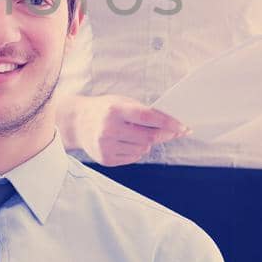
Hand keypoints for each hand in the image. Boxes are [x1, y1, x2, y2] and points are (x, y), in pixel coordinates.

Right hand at [67, 94, 186, 166]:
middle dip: (165, 135)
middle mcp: (109, 129)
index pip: (148, 117)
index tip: (184, 127)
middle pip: (149, 138)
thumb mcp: (122, 102)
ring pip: (143, 150)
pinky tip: (126, 142)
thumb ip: (143, 112)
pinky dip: (136, 150)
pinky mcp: (106, 159)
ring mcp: (106, 146)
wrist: (77, 122)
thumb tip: (172, 126)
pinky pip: (134, 158)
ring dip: (147, 143)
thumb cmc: (105, 109)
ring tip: (135, 133)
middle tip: (175, 132)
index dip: (169, 123)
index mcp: (114, 110)